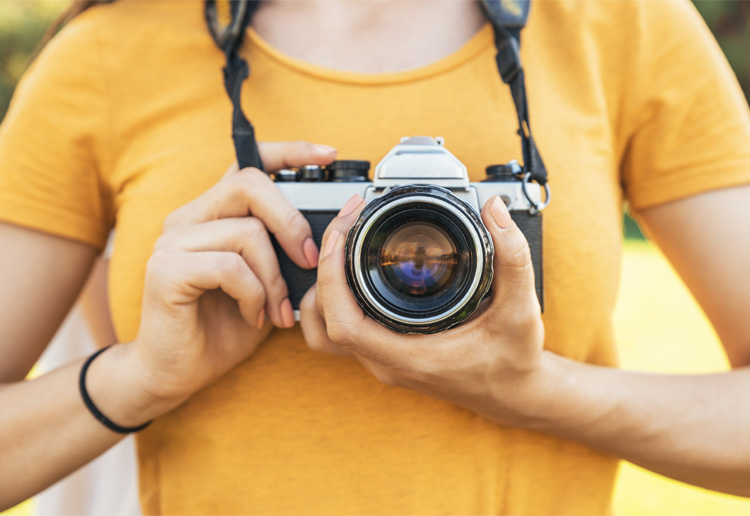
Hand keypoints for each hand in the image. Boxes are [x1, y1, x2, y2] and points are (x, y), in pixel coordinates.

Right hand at [128, 141, 337, 404]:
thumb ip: (286, 253)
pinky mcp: (164, 270)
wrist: (178, 372)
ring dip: (275, 277)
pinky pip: (229, 266)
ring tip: (277, 310)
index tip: (328, 154)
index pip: (248, 163)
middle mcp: (189, 218)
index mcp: (213, 213)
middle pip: (249, 184)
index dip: (289, 152)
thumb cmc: (226, 326)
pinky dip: (253, 294)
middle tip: (310, 260)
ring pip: (246, 232)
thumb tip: (332, 233)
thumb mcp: (269, 283)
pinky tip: (253, 315)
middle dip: (291, 221)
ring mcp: (172, 242)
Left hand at [306, 194, 549, 425]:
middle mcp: (388, 362)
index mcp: (411, 357)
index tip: (341, 236)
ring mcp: (382, 361)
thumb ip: (512, 258)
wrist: (514, 395)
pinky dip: (335, 300)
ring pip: (324, 330)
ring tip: (340, 247)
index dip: (331, 278)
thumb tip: (493, 211)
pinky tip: (351, 274)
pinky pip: (341, 329)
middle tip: (346, 227)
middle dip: (324, 268)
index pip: (344, 324)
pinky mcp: (384, 354)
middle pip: (324, 320)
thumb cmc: (514, 362)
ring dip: (323, 288)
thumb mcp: (521, 310)